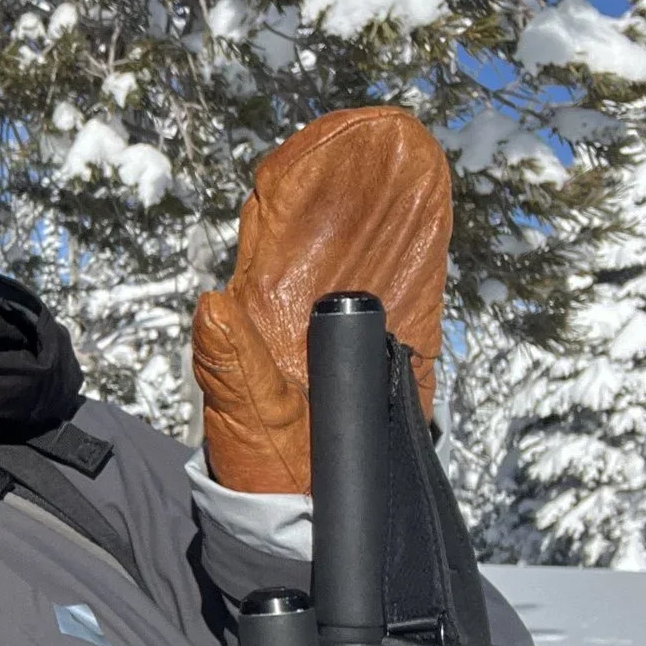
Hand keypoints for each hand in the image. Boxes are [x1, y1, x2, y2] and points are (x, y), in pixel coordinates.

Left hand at [192, 108, 451, 493]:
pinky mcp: (395, 344)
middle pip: (333, 221)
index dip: (302, 177)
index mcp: (262, 311)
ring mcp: (353, 320)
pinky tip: (434, 198)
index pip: (278, 225)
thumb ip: (229, 364)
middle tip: (384, 128)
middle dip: (356, 172)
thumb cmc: (263, 468)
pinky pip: (411, 281)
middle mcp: (306, 304)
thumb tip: (212, 303)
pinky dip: (423, 237)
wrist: (309, 517)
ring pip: (374, 243)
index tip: (323, 139)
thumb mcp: (240, 418)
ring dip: (393, 195)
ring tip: (411, 148)